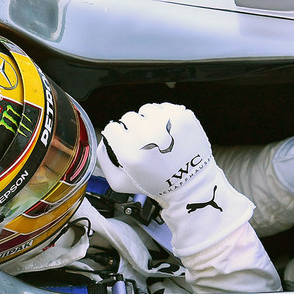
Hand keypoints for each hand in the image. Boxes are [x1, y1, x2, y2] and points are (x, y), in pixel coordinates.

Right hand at [97, 103, 254, 256]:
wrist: (191, 183)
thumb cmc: (157, 184)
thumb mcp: (119, 183)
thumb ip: (103, 160)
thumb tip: (102, 141)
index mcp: (129, 150)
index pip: (112, 128)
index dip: (116, 136)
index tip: (125, 142)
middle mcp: (147, 134)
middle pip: (128, 117)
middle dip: (133, 128)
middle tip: (143, 143)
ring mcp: (166, 123)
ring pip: (146, 110)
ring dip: (148, 120)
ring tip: (155, 136)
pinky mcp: (182, 117)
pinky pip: (165, 108)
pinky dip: (164, 117)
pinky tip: (167, 132)